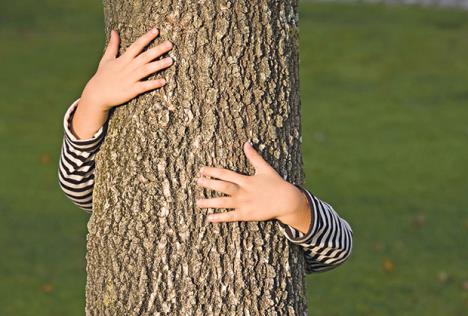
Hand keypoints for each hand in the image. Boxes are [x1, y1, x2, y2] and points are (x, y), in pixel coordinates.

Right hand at [81, 27, 173, 111]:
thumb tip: (114, 31)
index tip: (156, 30)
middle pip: (145, 56)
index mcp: (123, 59)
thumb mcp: (107, 59)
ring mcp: (130, 79)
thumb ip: (113, 45)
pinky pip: (144, 86)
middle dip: (157, 49)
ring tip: (171, 60)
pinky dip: (153, 84)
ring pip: (146, 69)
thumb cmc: (103, 76)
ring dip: (159, 65)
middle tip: (170, 44)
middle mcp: (128, 67)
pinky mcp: (131, 90)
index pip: (137, 45)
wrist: (97, 94)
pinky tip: (163, 81)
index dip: (147, 37)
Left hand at [195, 141, 310, 232]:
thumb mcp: (264, 168)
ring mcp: (244, 204)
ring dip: (209, 203)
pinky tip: (209, 218)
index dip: (213, 171)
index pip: (226, 174)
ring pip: (223, 203)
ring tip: (197, 203)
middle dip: (209, 184)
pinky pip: (230, 216)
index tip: (202, 170)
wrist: (286, 201)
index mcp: (246, 180)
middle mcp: (243, 191)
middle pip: (222, 187)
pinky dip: (219, 217)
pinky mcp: (246, 215)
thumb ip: (254, 157)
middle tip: (197, 182)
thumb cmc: (276, 183)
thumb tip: (247, 143)